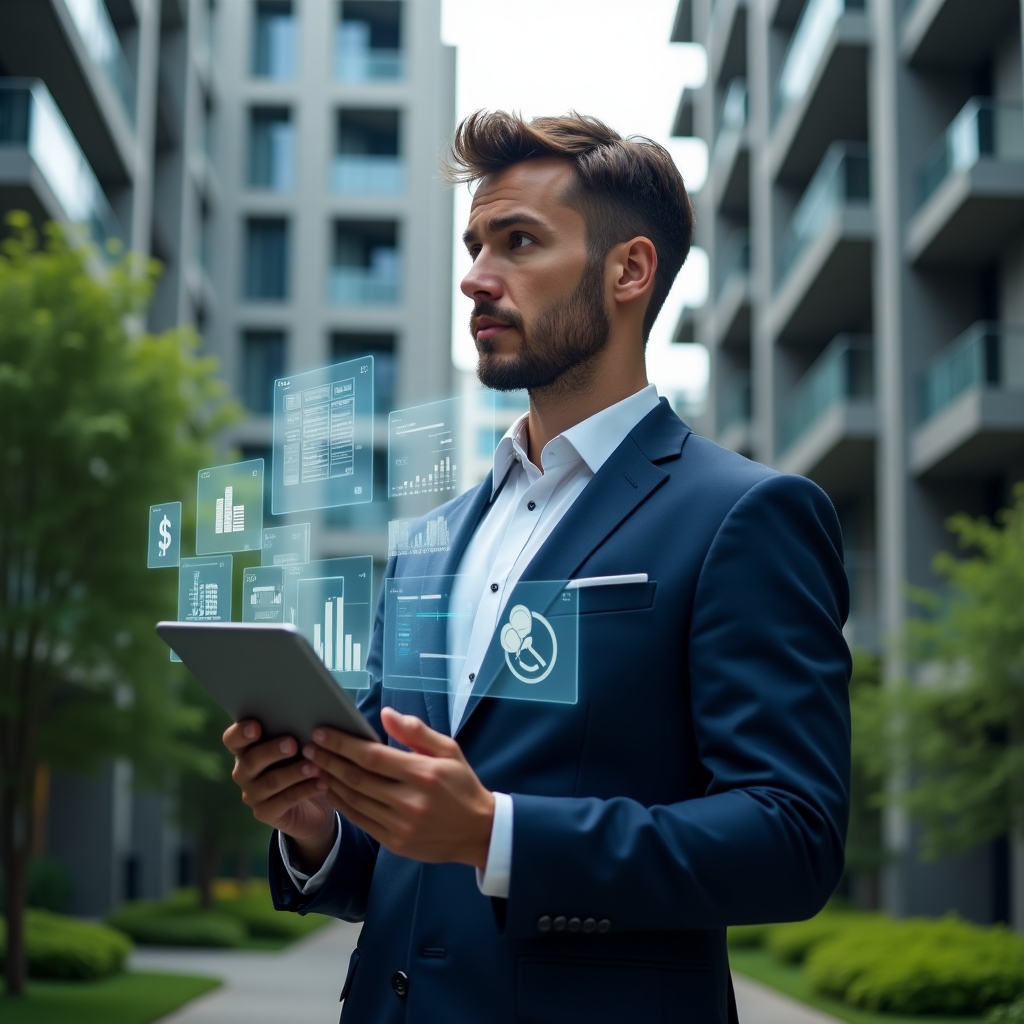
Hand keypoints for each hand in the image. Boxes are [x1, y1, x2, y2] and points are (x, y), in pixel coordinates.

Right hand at [223, 720, 336, 869]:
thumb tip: (309, 715)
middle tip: (292, 744)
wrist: (312, 805)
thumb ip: (295, 731)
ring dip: (294, 772)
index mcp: (246, 749)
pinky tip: (322, 783)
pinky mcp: (265, 813)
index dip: (241, 733)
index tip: (256, 727)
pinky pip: (285, 800)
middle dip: (272, 751)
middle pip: (252, 760)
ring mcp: (252, 794)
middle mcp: (244, 772)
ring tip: (314, 766)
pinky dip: (306, 790)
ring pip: (271, 781)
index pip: (233, 739)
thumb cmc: (302, 762)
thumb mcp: (299, 746)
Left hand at [303, 708, 495, 869]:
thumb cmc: (462, 785)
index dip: (343, 744)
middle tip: (308, 747)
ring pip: (355, 800)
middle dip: (328, 760)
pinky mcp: (395, 842)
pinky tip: (331, 790)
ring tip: (313, 765)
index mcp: (424, 774)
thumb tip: (386, 714)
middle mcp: (410, 801)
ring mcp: (401, 825)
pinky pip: (360, 820)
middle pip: (357, 778)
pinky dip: (341, 804)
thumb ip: (416, 732)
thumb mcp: (449, 750)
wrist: (478, 831)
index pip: (373, 756)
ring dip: (330, 781)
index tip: (322, 732)